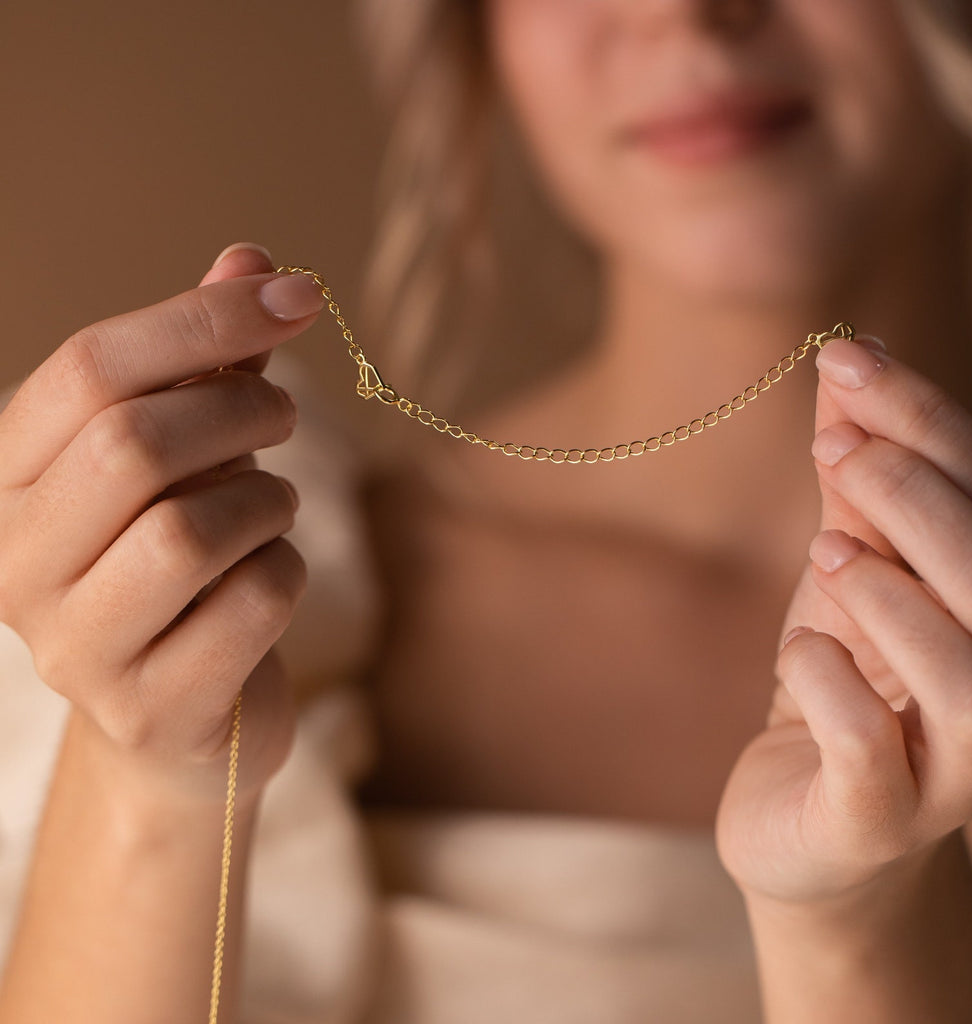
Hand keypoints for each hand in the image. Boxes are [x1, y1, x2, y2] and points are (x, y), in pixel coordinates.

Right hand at [0, 243, 324, 804]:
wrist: (182, 712)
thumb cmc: (184, 564)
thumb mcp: (190, 454)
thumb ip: (210, 363)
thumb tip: (253, 258)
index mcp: (8, 481)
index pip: (90, 369)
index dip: (204, 318)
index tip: (297, 295)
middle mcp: (16, 564)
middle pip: (134, 444)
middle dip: (241, 411)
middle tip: (282, 415)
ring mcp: (76, 648)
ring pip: (191, 531)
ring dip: (266, 502)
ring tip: (271, 509)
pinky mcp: (151, 709)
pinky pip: (249, 605)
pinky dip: (285, 573)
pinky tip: (270, 579)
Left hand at [716, 335, 971, 903]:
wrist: (802, 808)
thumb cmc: (838, 678)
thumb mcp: (844, 567)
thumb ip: (855, 482)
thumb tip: (853, 359)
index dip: (928, 419)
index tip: (844, 357)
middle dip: (918, 497)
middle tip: (833, 447)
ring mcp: (954, 769)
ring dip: (895, 600)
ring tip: (825, 554)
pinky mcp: (880, 818)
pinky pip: (872, 753)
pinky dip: (830, 686)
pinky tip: (802, 652)